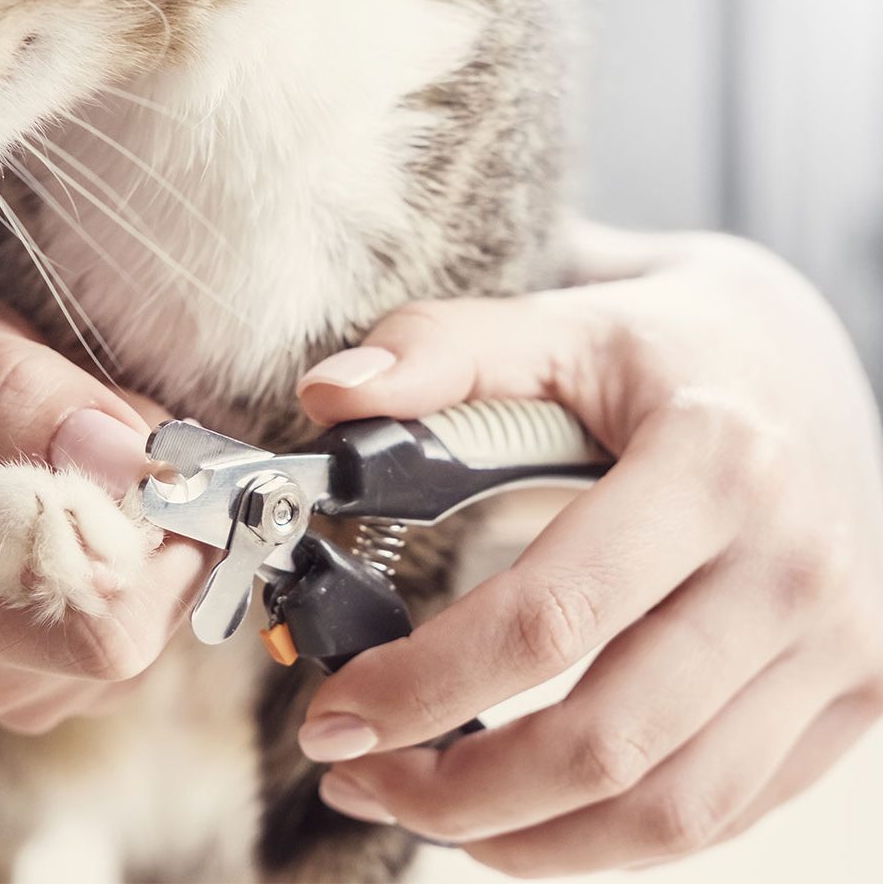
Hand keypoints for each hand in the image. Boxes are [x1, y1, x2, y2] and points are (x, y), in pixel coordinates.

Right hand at [0, 284, 206, 733]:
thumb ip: (28, 400)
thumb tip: (136, 468)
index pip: (103, 629)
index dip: (159, 540)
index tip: (153, 456)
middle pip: (147, 614)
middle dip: (157, 511)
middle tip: (101, 437)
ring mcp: (23, 680)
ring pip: (160, 609)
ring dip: (154, 521)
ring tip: (80, 464)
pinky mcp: (61, 669)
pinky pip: (154, 611)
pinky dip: (150, 544)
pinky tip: (90, 502)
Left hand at [294, 225, 882, 875]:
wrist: (802, 370)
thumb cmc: (671, 352)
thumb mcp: (559, 327)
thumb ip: (439, 351)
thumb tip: (329, 391)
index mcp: (713, 463)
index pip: (550, 616)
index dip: (423, 686)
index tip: (338, 713)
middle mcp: (793, 564)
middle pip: (607, 743)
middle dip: (456, 790)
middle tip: (359, 775)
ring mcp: (840, 642)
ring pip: (670, 813)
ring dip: (527, 837)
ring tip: (429, 810)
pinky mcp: (853, 692)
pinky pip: (724, 810)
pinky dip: (611, 838)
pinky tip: (530, 809)